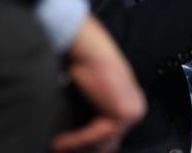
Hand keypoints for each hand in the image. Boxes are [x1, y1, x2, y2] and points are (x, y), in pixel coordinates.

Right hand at [51, 16, 145, 151]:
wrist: (90, 49)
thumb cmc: (87, 65)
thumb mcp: (95, 93)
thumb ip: (96, 112)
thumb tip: (79, 134)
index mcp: (131, 104)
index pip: (112, 137)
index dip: (90, 146)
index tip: (66, 148)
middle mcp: (135, 110)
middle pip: (109, 143)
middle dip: (84, 149)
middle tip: (60, 151)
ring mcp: (132, 113)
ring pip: (102, 143)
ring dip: (76, 146)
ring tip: (56, 147)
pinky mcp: (123, 114)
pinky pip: (96, 135)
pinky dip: (76, 140)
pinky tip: (59, 142)